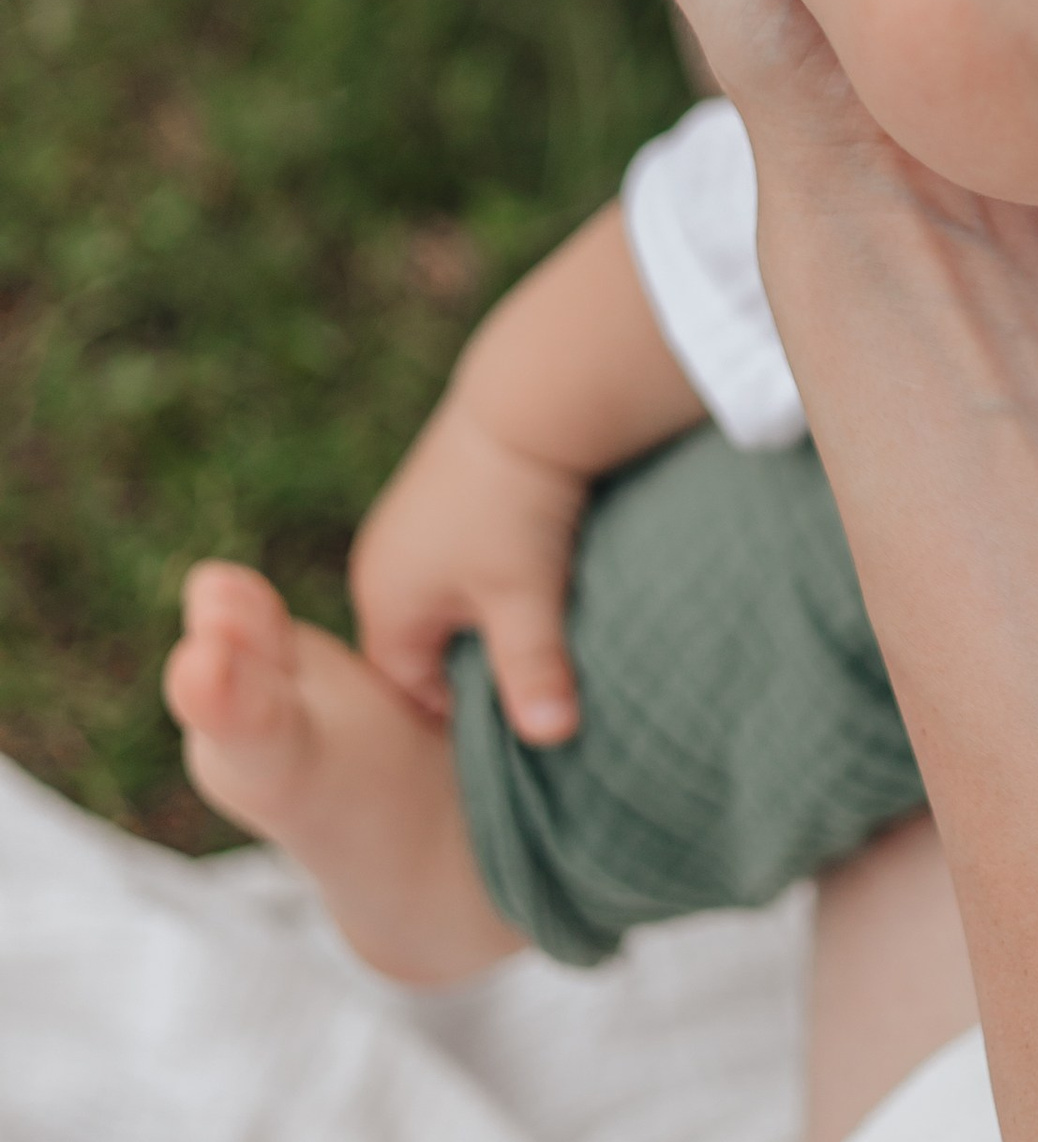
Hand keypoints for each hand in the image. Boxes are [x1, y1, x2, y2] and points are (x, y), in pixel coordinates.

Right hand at [349, 389, 590, 739]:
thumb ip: (533, 672)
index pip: (412, 694)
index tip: (522, 720)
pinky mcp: (439, 504)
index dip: (467, 716)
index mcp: (384, 603)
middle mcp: (382, 568)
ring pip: (448, 611)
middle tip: (538, 683)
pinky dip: (494, 584)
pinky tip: (538, 578)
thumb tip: (551, 739)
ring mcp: (407, 533)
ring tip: (543, 628)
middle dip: (476, 671)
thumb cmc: (519, 506)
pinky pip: (460, 571)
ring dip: (490, 625)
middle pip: (426, 654)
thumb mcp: (528, 598)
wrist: (529, 401)